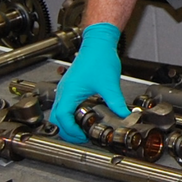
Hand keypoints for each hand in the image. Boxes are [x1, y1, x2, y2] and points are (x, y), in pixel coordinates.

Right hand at [48, 23, 127, 142]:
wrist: (98, 43)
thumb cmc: (99, 58)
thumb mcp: (109, 84)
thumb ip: (116, 102)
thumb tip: (124, 115)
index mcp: (69, 92)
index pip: (62, 118)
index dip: (71, 131)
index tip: (82, 136)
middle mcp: (64, 92)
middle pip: (56, 119)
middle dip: (67, 131)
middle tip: (81, 138)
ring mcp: (66, 89)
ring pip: (59, 113)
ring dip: (68, 124)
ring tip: (82, 131)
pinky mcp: (71, 87)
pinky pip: (65, 106)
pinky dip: (70, 116)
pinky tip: (83, 118)